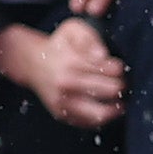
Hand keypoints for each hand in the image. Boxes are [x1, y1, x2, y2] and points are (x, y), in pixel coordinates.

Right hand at [0, 16, 128, 128]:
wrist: (31, 63)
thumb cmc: (58, 45)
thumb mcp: (72, 30)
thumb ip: (90, 38)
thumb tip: (103, 55)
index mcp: (71, 62)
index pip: (112, 70)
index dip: (120, 69)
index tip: (118, 67)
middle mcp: (66, 84)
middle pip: (111, 90)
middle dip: (121, 85)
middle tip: (121, 83)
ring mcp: (63, 102)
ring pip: (101, 113)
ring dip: (116, 107)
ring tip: (119, 101)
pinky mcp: (61, 114)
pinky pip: (90, 123)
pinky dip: (102, 117)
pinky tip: (105, 107)